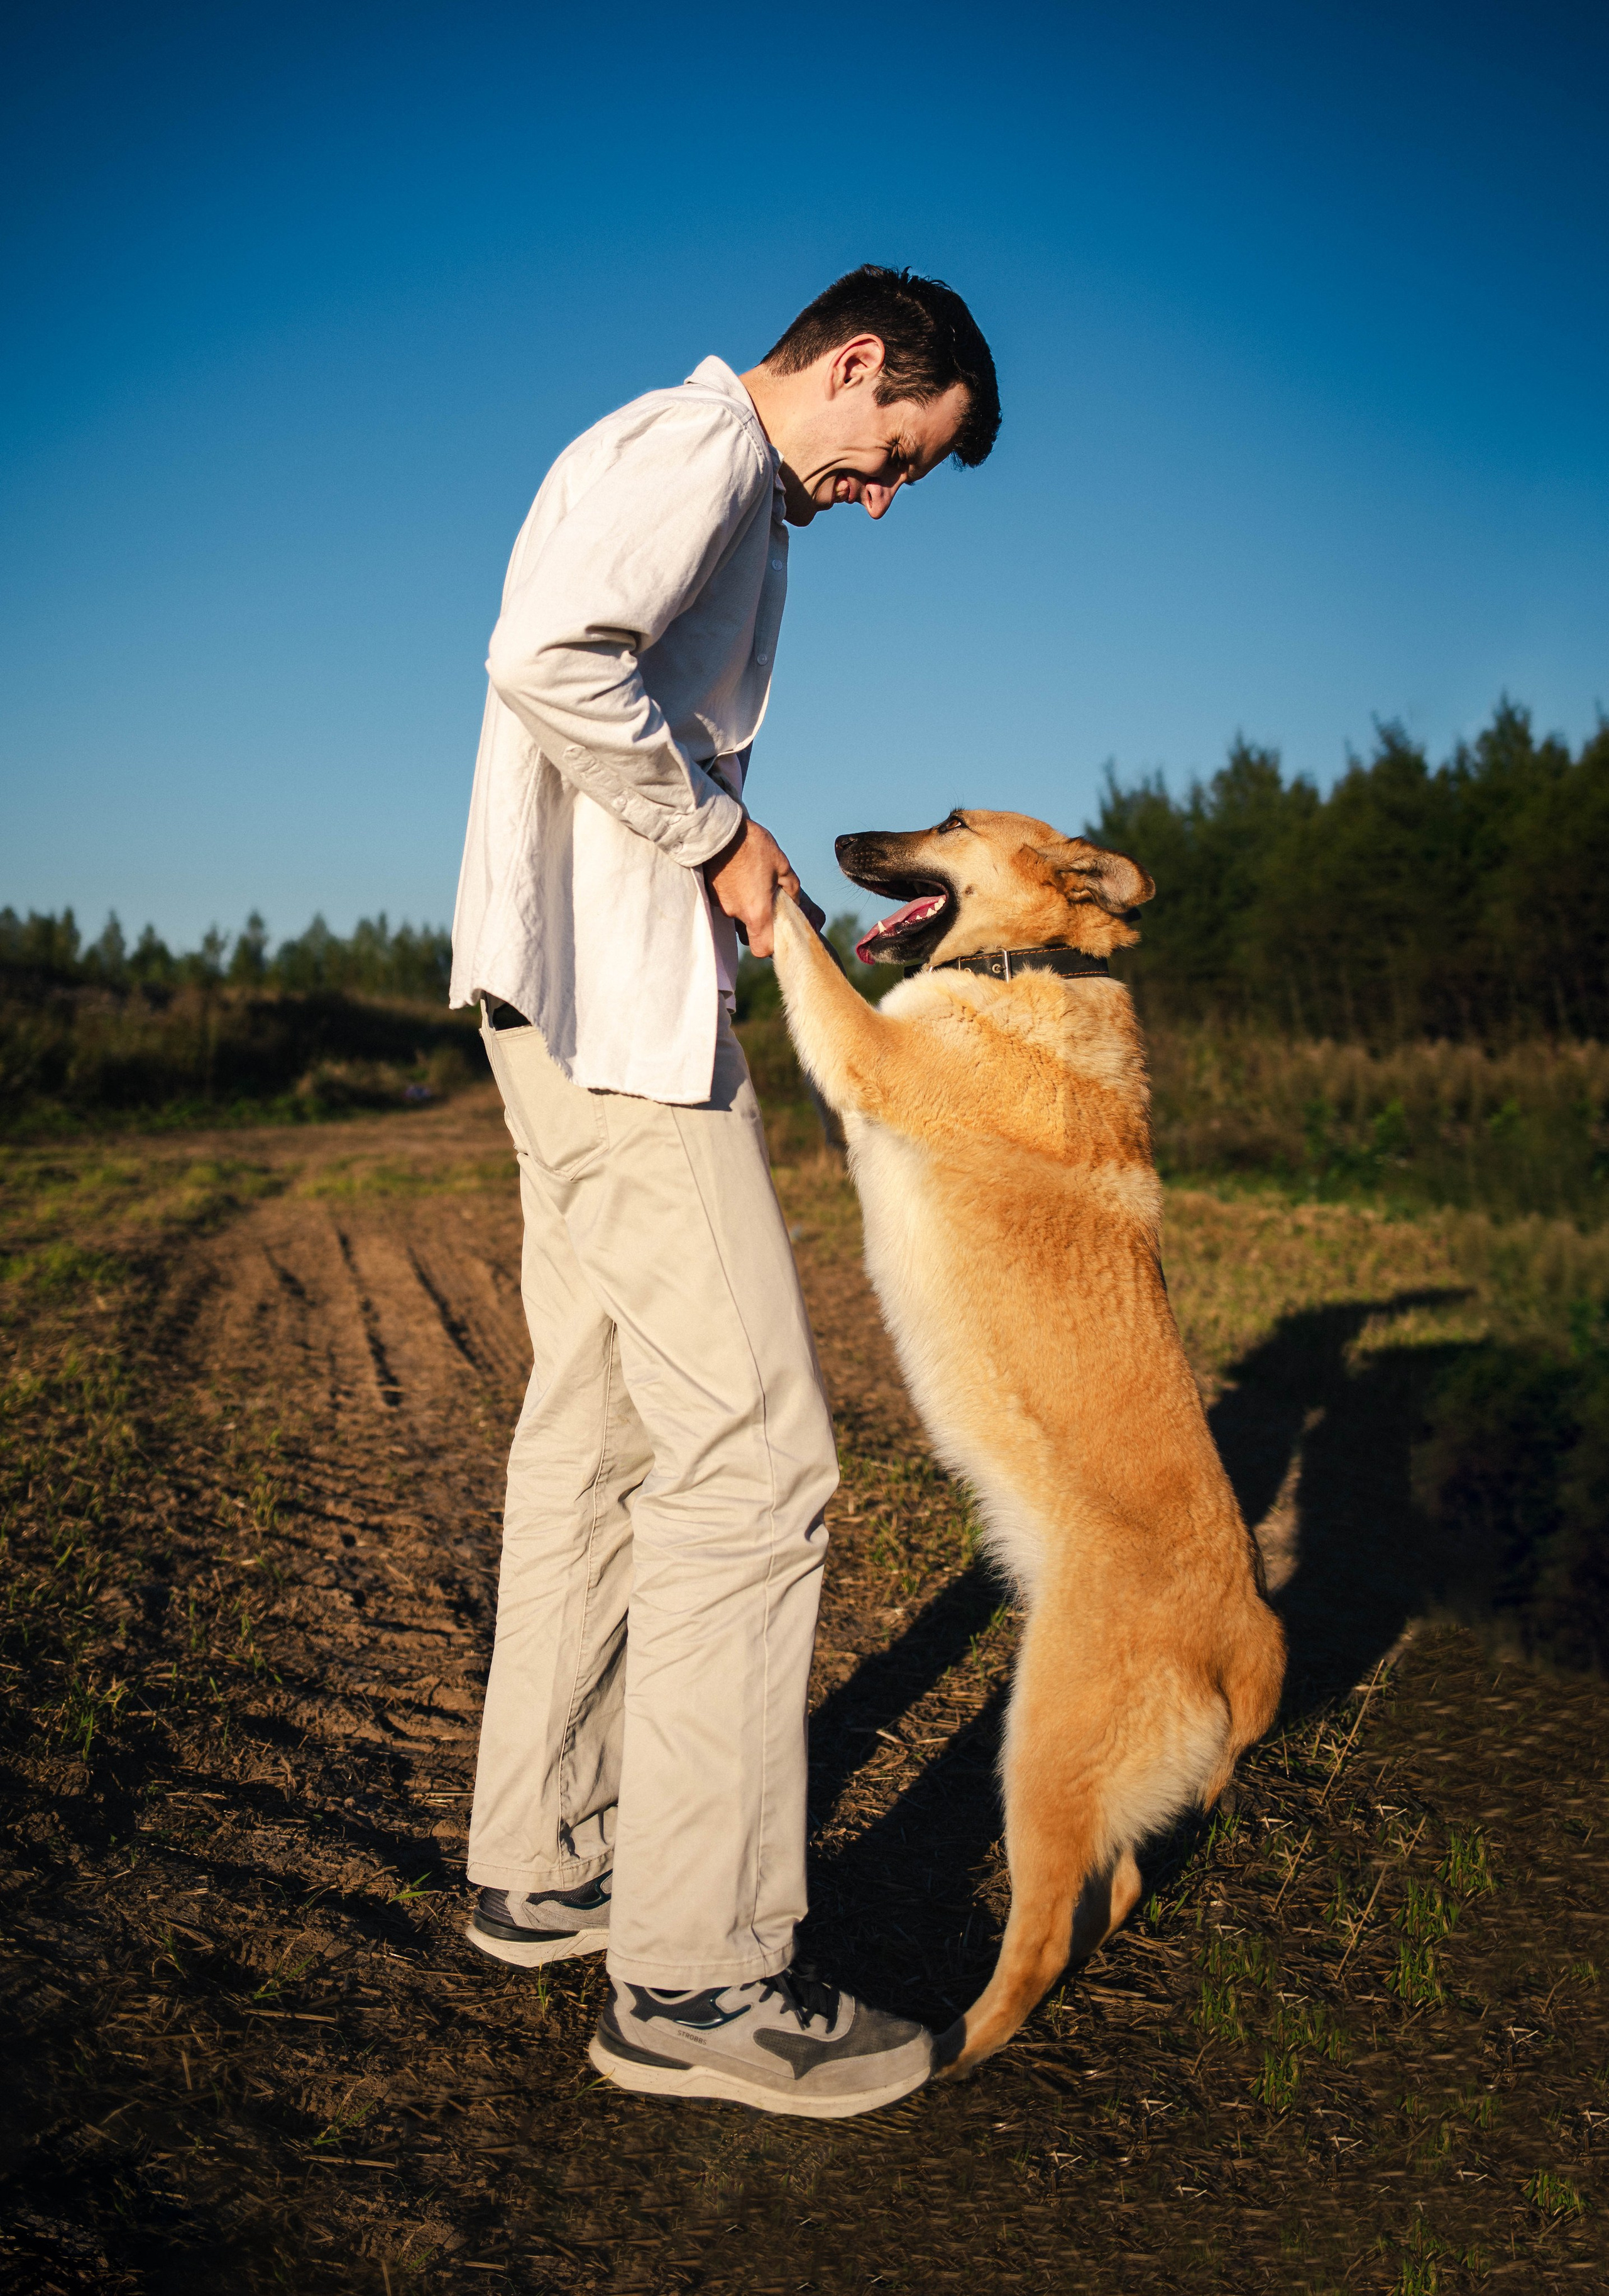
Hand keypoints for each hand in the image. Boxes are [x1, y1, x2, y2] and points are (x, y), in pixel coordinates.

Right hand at [707, 817, 822, 958]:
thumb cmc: (752, 846)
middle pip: (749, 932)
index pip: (761, 949)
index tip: (777, 931)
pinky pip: (727, 901)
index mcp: (756, 912)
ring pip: (737, 915)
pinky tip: (740, 876)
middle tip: (768, 903)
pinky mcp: (711, 893)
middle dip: (759, 923)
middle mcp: (735, 913)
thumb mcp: (782, 865)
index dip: (770, 946)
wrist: (718, 829)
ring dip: (747, 905)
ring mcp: (721, 904)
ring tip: (754, 883)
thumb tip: (794, 901)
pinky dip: (735, 894)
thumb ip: (791, 888)